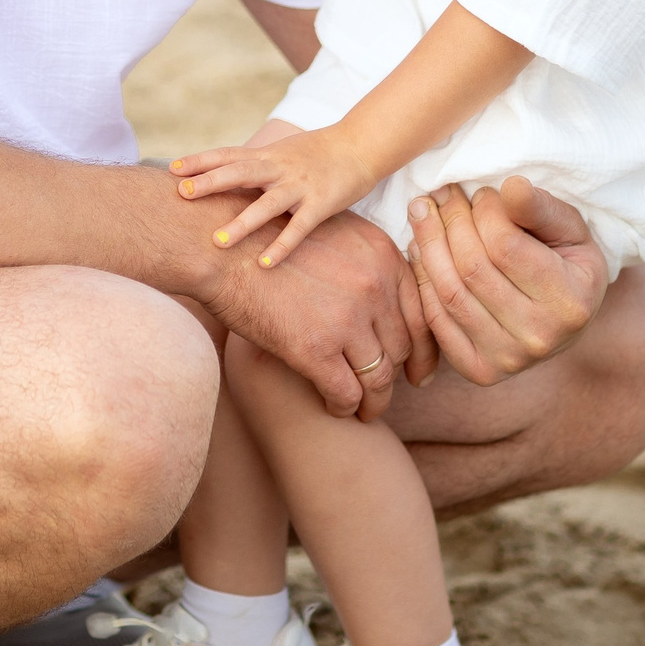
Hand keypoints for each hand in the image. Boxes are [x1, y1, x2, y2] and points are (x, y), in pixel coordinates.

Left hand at [170, 125, 382, 266]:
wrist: (361, 145)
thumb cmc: (316, 152)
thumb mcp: (280, 153)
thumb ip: (252, 166)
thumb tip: (219, 177)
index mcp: (266, 155)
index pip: (227, 154)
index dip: (199, 160)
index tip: (171, 169)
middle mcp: (278, 167)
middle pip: (238, 172)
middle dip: (209, 183)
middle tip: (181, 194)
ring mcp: (299, 185)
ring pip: (266, 204)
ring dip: (241, 222)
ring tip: (217, 241)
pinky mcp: (320, 204)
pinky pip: (298, 228)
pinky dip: (282, 246)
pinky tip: (264, 264)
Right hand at [199, 211, 432, 420]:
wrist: (220, 246)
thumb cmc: (267, 237)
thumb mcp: (331, 233)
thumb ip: (364, 262)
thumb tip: (382, 297)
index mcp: (383, 256)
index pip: (421, 314)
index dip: (424, 350)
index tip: (417, 372)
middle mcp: (375, 287)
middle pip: (402, 347)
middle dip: (397, 377)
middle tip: (384, 393)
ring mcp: (347, 319)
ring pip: (379, 378)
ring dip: (374, 401)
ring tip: (364, 412)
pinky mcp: (315, 349)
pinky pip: (346, 393)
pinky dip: (344, 407)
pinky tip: (334, 408)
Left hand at [406, 178, 609, 383]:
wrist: (565, 319)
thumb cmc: (566, 262)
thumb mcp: (569, 230)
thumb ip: (540, 208)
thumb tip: (510, 186)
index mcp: (569, 303)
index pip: (505, 246)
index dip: (484, 210)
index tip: (481, 192)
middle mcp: (539, 338)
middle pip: (472, 269)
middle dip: (450, 221)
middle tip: (442, 194)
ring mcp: (507, 360)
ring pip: (449, 294)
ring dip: (428, 245)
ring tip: (423, 211)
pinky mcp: (480, 371)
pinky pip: (436, 320)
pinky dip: (422, 280)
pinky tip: (420, 248)